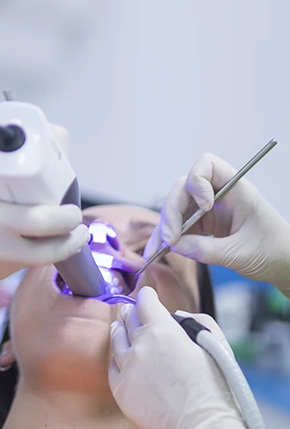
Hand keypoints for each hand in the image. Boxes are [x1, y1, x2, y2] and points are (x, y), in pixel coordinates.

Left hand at [109, 286, 243, 428]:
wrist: (204, 427)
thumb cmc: (216, 391)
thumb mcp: (216, 345)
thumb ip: (198, 321)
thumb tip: (178, 315)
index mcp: (163, 330)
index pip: (145, 302)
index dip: (147, 296)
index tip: (148, 296)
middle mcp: (141, 345)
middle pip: (130, 319)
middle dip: (134, 313)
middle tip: (133, 311)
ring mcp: (128, 367)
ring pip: (117, 340)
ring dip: (120, 330)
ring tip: (120, 327)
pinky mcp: (122, 390)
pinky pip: (113, 368)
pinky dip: (118, 361)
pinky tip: (121, 359)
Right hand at [144, 153, 289, 295]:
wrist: (286, 267)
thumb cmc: (275, 253)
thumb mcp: (241, 254)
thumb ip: (206, 250)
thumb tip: (175, 246)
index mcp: (236, 189)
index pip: (208, 165)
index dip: (198, 180)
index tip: (203, 207)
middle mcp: (219, 194)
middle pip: (184, 189)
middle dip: (172, 211)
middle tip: (170, 239)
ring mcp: (210, 209)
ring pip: (178, 208)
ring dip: (165, 227)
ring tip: (155, 250)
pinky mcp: (204, 224)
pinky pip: (181, 225)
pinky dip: (170, 238)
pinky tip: (159, 251)